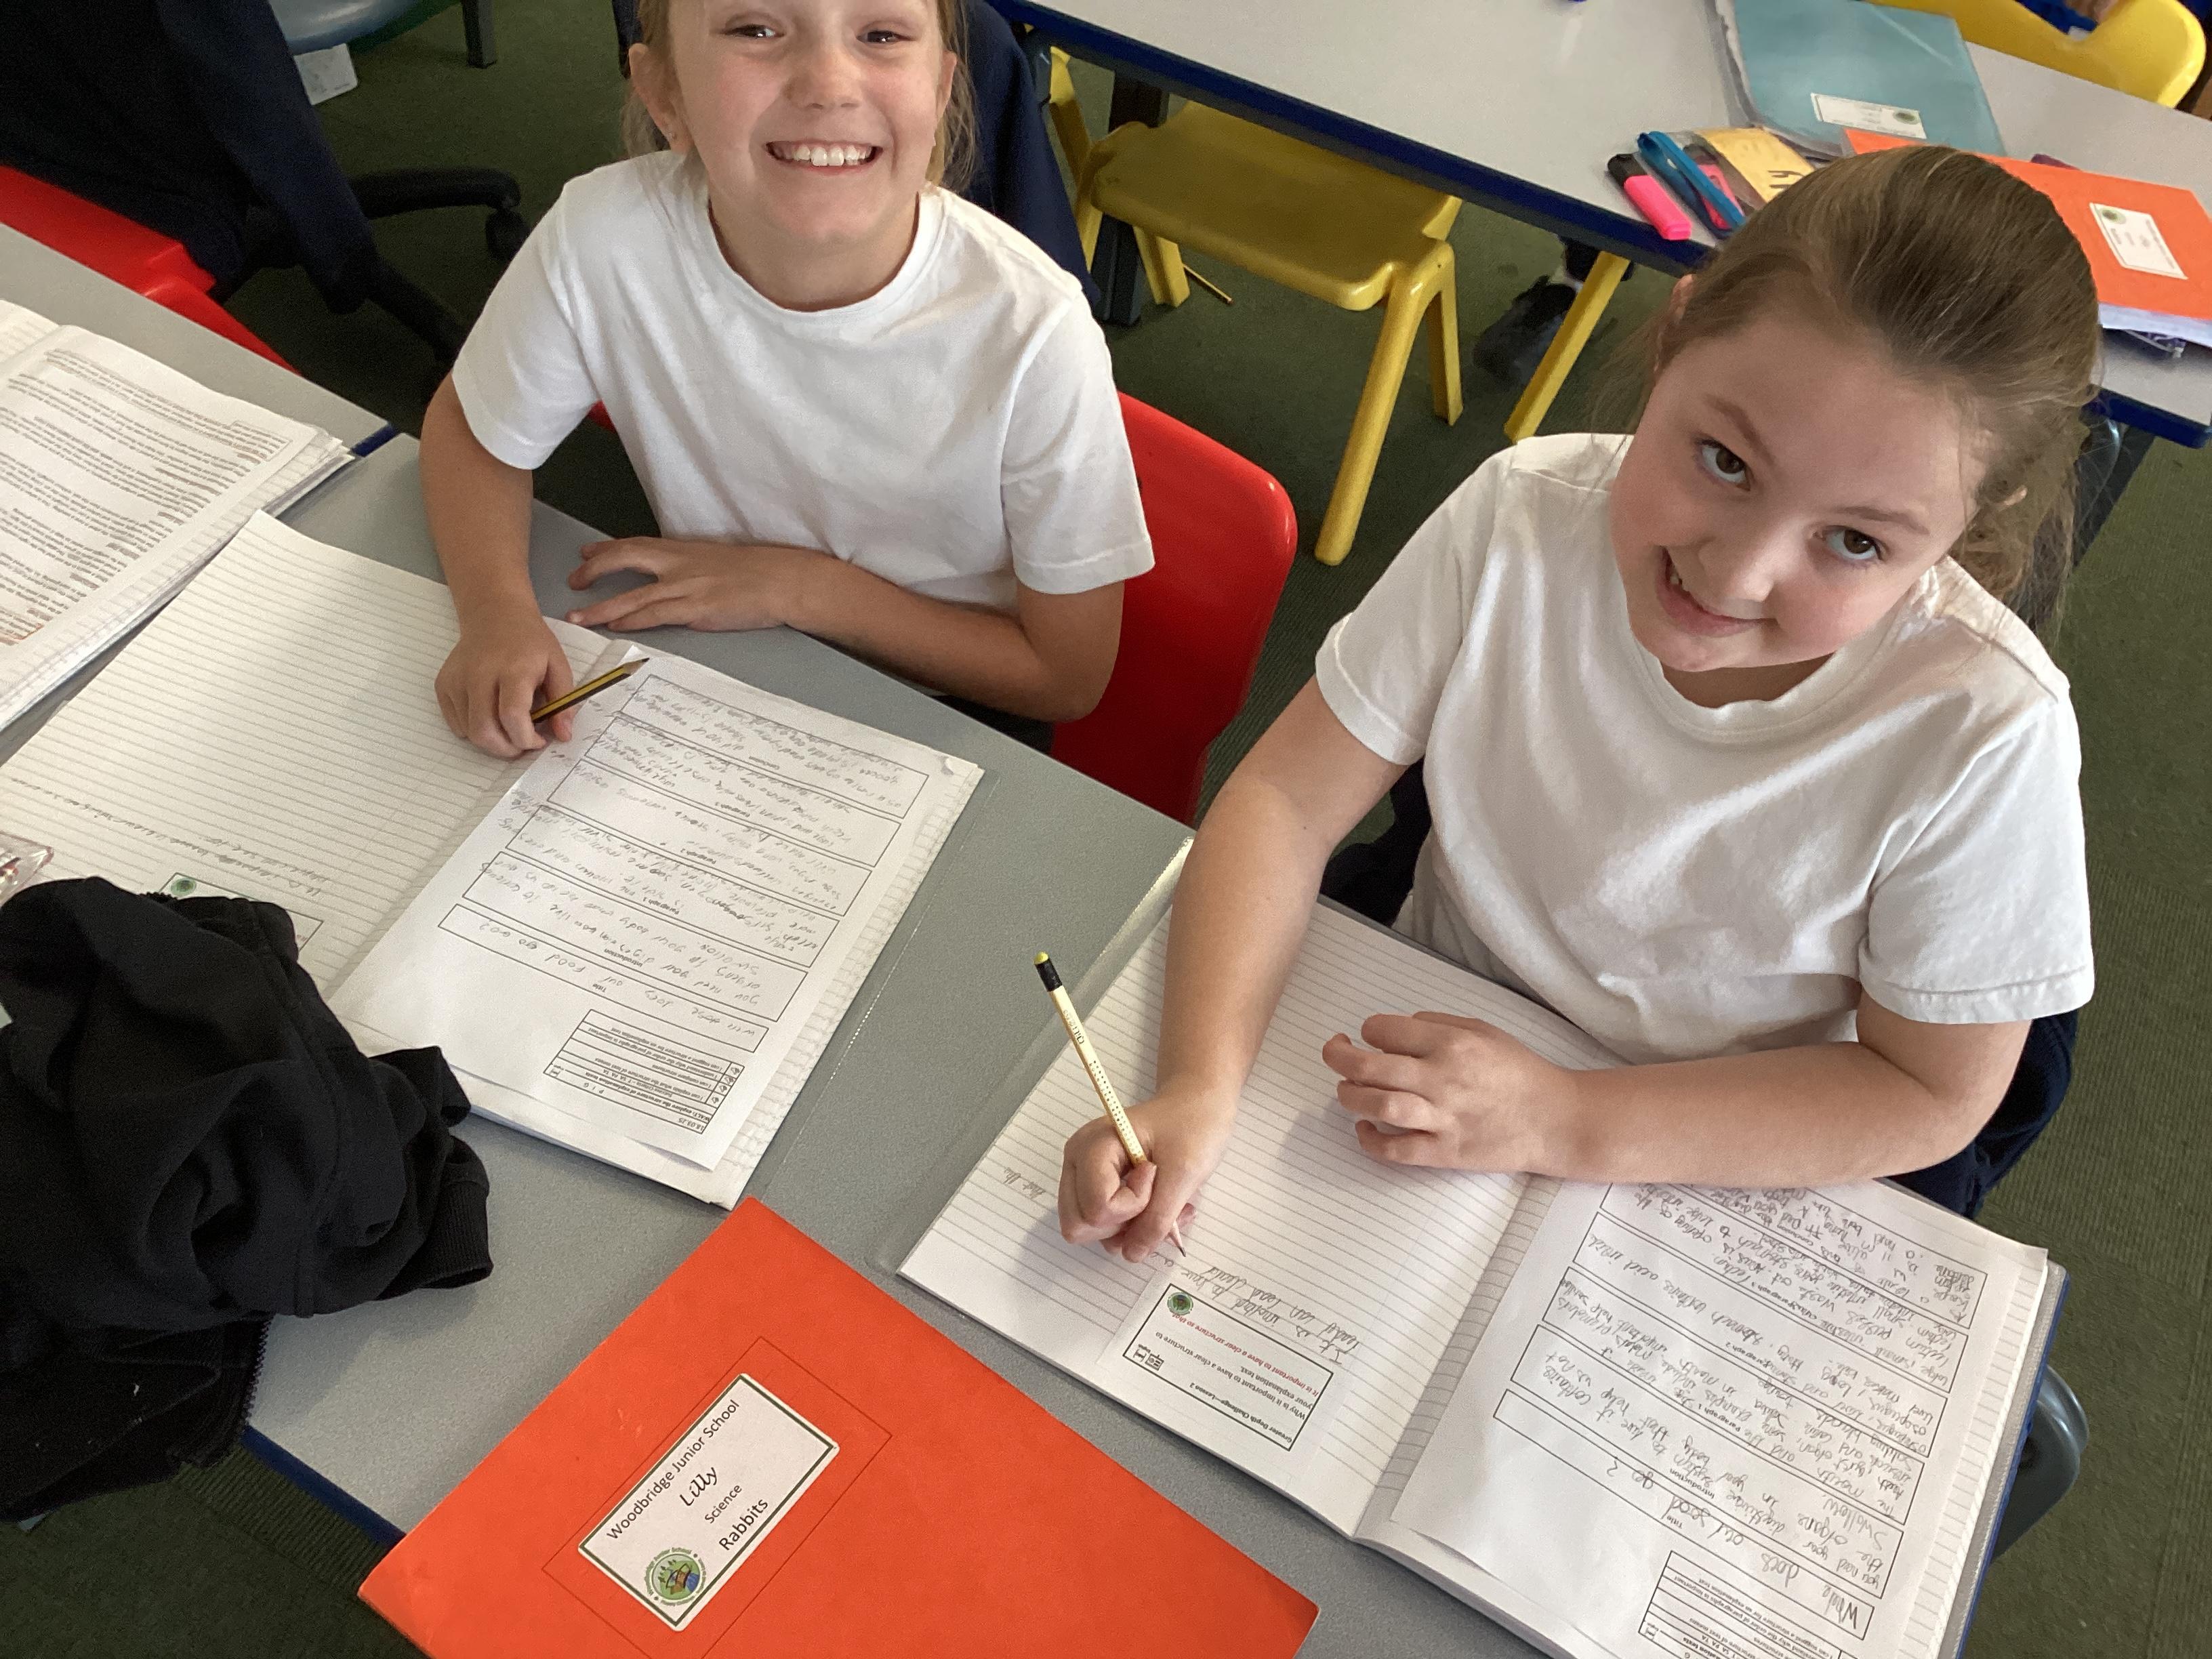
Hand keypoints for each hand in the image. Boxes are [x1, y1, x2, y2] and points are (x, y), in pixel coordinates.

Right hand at [436, 604, 573, 756]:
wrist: (495, 614)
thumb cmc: (529, 642)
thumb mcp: (558, 665)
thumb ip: (564, 702)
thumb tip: (563, 735)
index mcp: (513, 668)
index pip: (512, 716)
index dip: (526, 739)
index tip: (539, 741)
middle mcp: (480, 673)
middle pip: (485, 730)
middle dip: (506, 749)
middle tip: (521, 745)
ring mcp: (457, 679)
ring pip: (469, 732)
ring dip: (491, 742)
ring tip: (508, 729)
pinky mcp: (443, 684)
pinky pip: (455, 723)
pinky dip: (473, 730)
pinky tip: (489, 715)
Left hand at [565, 537, 826, 632]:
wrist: (784, 580)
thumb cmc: (759, 573)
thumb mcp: (718, 562)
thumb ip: (693, 568)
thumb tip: (677, 579)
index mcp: (684, 551)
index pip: (636, 543)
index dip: (607, 548)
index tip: (586, 552)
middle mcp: (679, 564)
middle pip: (624, 559)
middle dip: (594, 569)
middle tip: (573, 580)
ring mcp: (686, 586)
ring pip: (632, 594)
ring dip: (601, 606)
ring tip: (577, 616)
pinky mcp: (697, 609)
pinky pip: (655, 614)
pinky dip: (632, 619)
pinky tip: (615, 625)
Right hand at [1058, 1084, 1237, 1263]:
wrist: (1197, 1106)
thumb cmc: (1192, 1125)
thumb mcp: (1183, 1173)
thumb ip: (1157, 1219)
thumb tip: (1132, 1254)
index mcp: (1091, 1147)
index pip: (1097, 1208)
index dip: (1133, 1206)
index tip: (1155, 1176)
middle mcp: (1078, 1162)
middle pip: (1079, 1225)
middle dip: (1122, 1225)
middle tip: (1156, 1197)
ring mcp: (1084, 1177)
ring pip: (1090, 1230)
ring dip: (1131, 1228)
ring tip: (1164, 1201)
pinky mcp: (1097, 1188)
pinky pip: (1104, 1224)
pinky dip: (1132, 1224)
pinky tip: (1158, 1204)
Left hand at [1324, 1013, 1576, 1171]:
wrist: (1554, 1118)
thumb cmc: (1519, 1071)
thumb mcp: (1483, 1029)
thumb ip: (1437, 1024)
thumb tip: (1396, 1029)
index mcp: (1452, 1043)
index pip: (1384, 1029)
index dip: (1369, 1030)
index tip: (1371, 1037)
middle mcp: (1442, 1078)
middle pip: (1369, 1065)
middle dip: (1338, 1056)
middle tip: (1335, 1052)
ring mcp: (1442, 1118)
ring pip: (1377, 1104)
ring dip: (1349, 1096)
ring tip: (1347, 1090)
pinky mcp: (1445, 1152)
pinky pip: (1396, 1150)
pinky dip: (1371, 1140)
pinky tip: (1364, 1128)